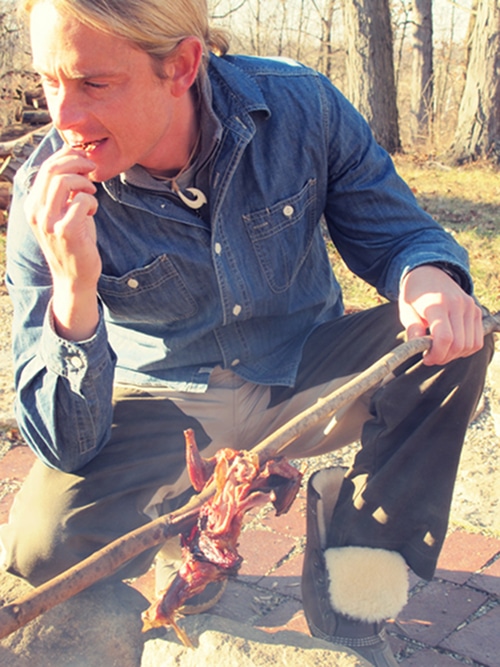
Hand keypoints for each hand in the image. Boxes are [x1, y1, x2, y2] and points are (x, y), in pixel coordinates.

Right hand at [25, 145, 100, 339]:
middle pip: (52, 170)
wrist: (75, 276)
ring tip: (91, 193)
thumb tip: (72, 157)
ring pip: (64, 181)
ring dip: (84, 182)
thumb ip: (64, 190)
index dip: (67, 156)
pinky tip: (93, 212)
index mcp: (33, 204)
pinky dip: (92, 201)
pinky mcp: (65, 231)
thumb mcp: (64, 212)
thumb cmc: (74, 241)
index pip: (46, 167)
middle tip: (92, 168)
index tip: (84, 158)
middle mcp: (36, 212)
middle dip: (77, 162)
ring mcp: (48, 222)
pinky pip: (82, 201)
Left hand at [399, 265, 483, 365]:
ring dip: (455, 355)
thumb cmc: (415, 294)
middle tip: (431, 357)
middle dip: (444, 357)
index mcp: (437, 304)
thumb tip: (419, 347)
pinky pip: (477, 340)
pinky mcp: (476, 311)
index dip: (437, 354)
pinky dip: (466, 349)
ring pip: (471, 344)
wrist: (429, 272)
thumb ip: (412, 329)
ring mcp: (469, 307)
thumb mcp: (406, 310)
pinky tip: (452, 346)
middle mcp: (457, 305)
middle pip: (459, 344)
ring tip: (441, 350)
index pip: (445, 337)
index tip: (426, 358)